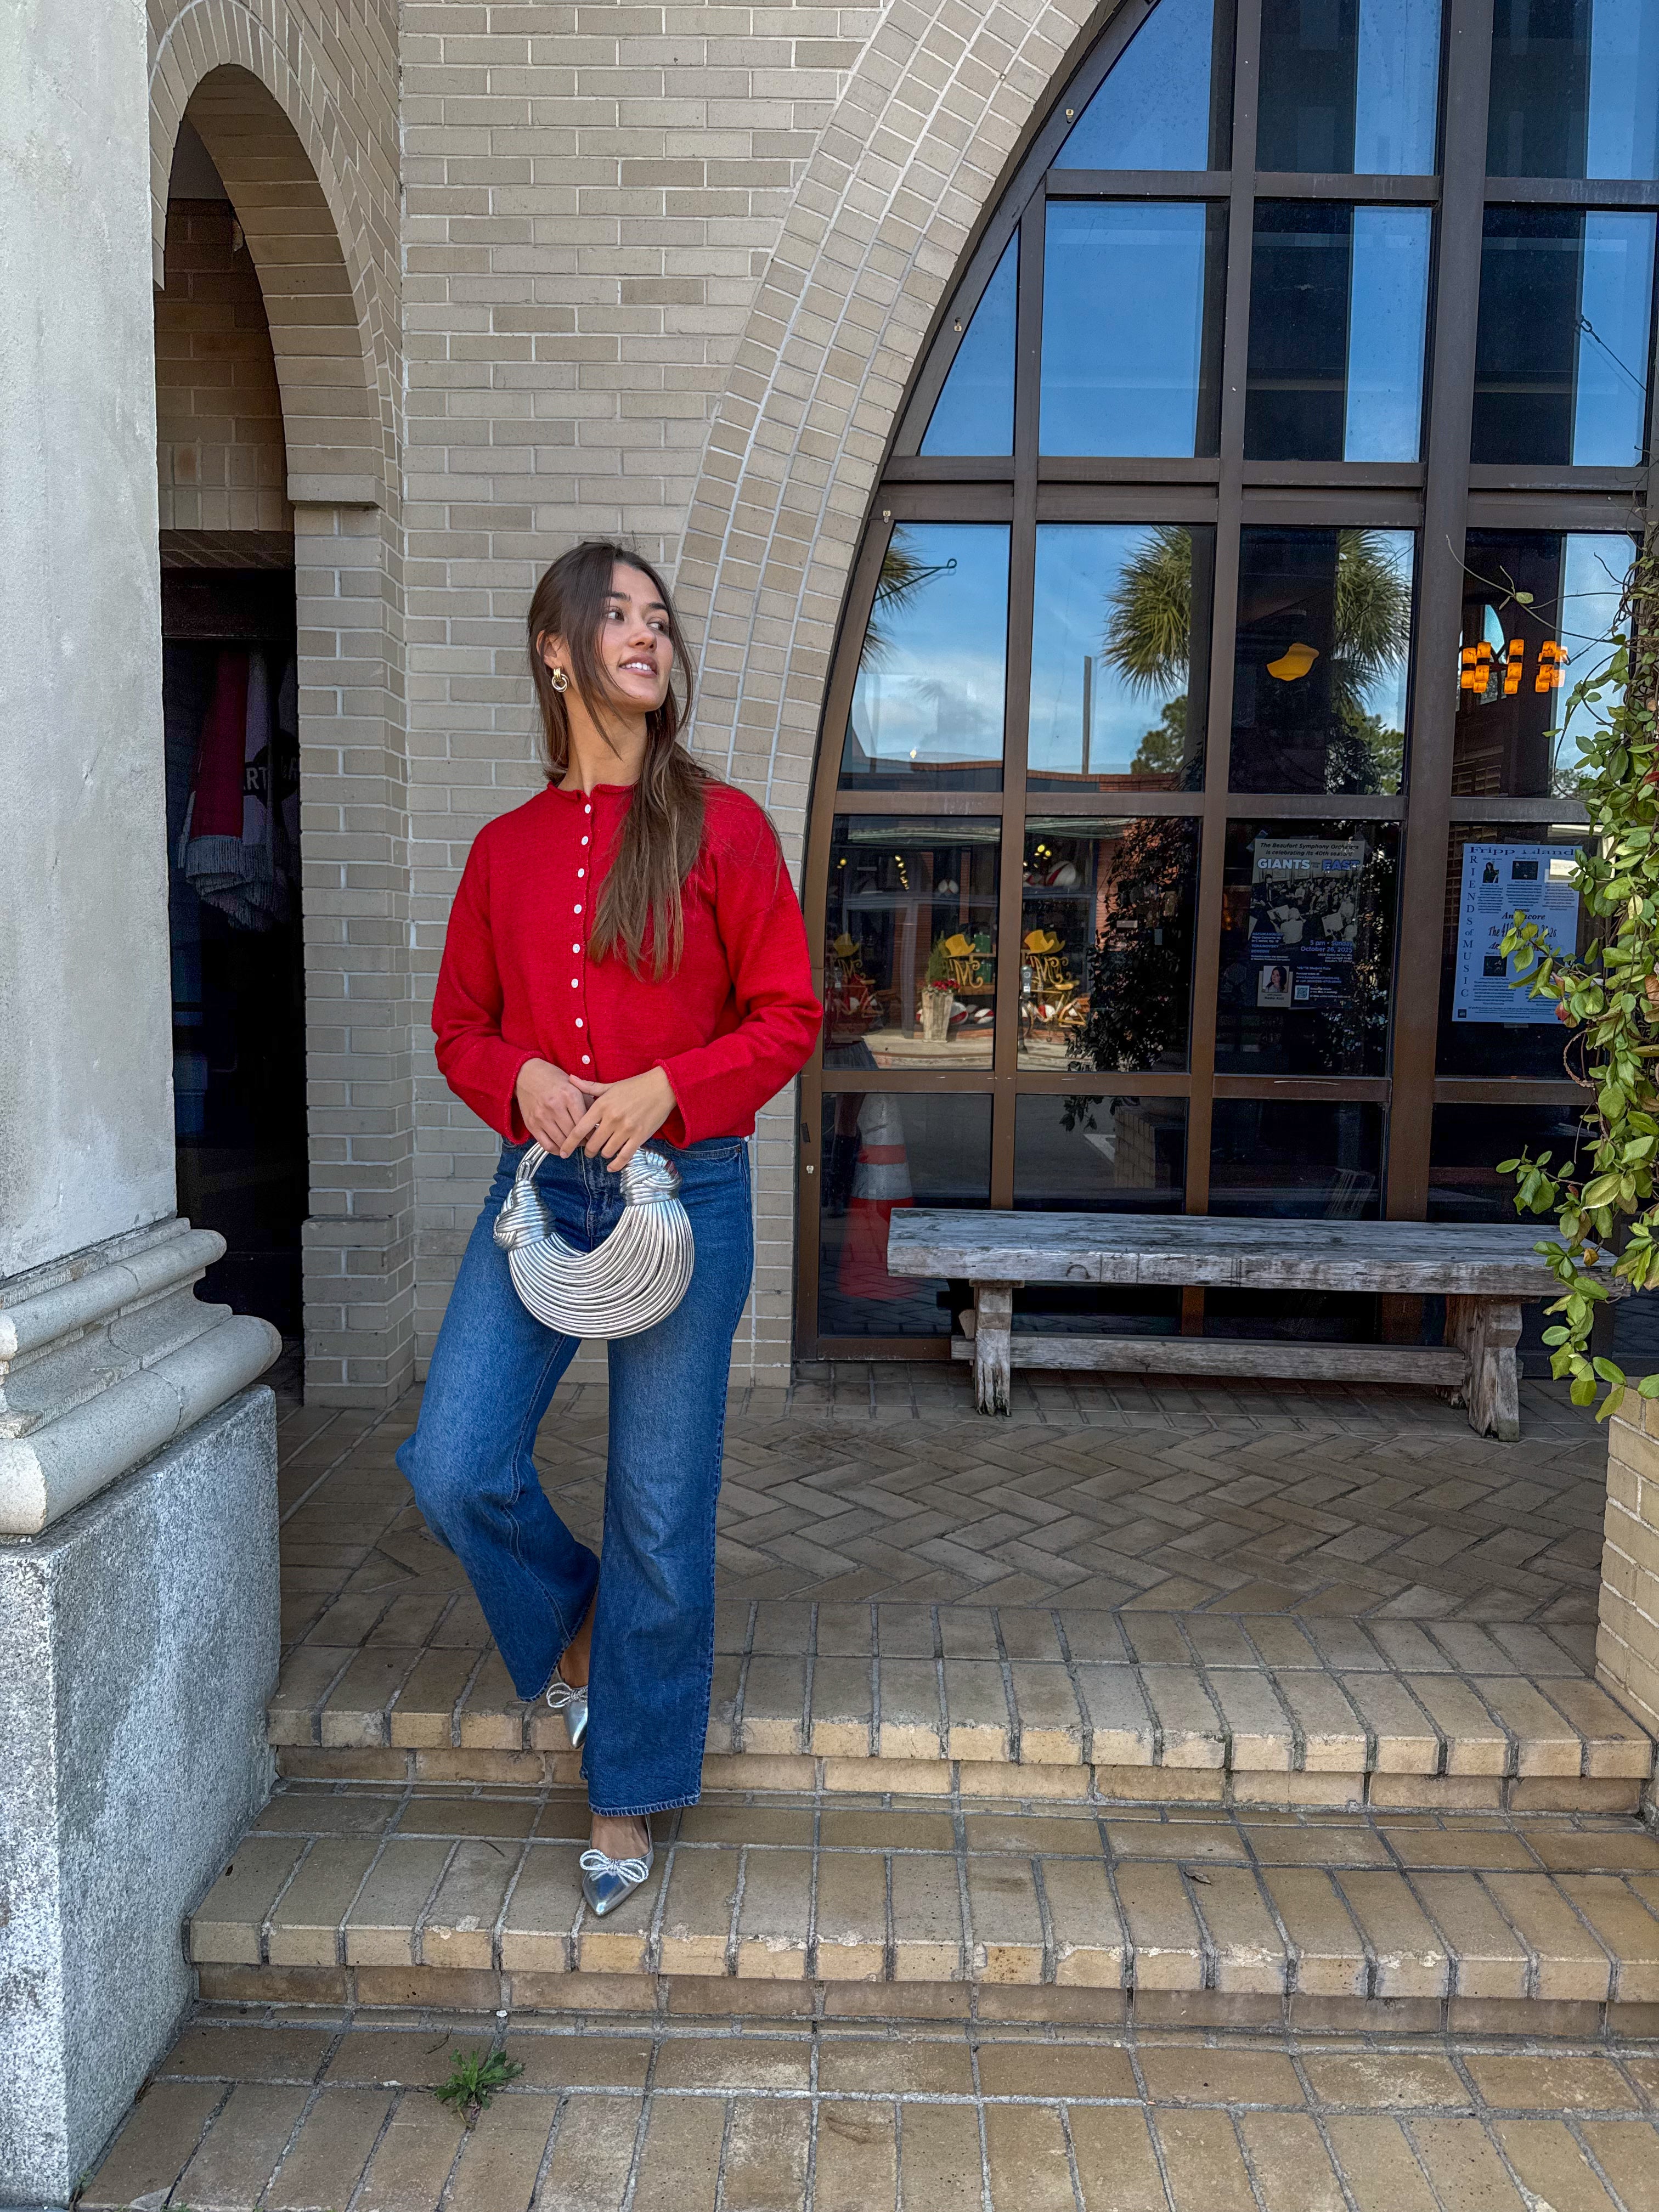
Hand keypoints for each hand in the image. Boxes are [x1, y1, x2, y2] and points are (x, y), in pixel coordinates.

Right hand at [514, 1058, 587, 1152]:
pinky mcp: (531, 1124)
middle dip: (582, 1141)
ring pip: (561, 1142)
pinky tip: (561, 1148)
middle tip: (586, 1141)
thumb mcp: (574, 1085)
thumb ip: (587, 1102)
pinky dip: (556, 1150)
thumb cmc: (552, 1079)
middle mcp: (555, 1106)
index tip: (595, 1135)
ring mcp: (542, 1116)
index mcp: (569, 1095)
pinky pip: (546, 1145)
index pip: (585, 1122)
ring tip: (574, 1144)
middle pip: (574, 1134)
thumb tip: (597, 1121)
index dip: (592, 1132)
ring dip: (570, 1147)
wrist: (526, 1074)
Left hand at [560, 1066, 676, 1168]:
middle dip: (588, 1151)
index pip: (579, 1129)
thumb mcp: (610, 1085)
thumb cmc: (635, 1086)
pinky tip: (611, 1166)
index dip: (569, 1143)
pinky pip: (624, 1156)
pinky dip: (616, 1164)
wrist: (662, 1087)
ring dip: (603, 1154)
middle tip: (589, 1151)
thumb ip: (588, 1087)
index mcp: (602, 1105)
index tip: (563, 1152)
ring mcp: (626, 1129)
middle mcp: (612, 1118)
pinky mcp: (639, 1136)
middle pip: (592, 1144)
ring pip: (607, 1151)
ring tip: (604, 1151)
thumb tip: (570, 1078)